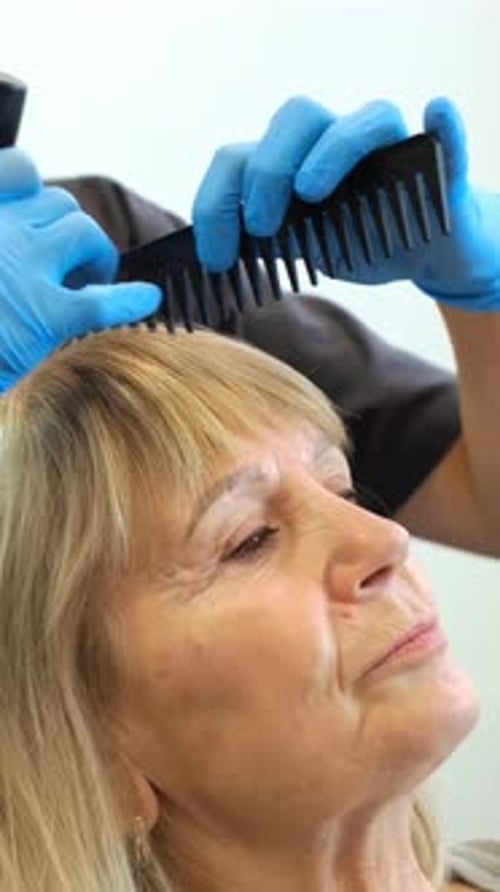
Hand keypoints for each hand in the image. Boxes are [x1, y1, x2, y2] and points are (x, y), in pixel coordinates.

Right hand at [0, 149, 160, 390]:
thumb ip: (6, 241)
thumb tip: (28, 204)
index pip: (19, 170)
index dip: (36, 192)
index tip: (39, 216)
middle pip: (59, 203)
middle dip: (71, 232)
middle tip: (68, 266)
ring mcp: (23, 268)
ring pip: (84, 231)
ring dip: (95, 254)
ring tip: (87, 283)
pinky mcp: (46, 314)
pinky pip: (101, 299)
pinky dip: (128, 299)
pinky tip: (145, 300)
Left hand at [193, 95, 499, 309]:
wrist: (417, 252)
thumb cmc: (354, 242)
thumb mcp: (300, 249)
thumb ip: (265, 243)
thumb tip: (214, 258)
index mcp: (293, 160)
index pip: (241, 158)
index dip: (218, 201)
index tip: (215, 255)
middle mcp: (336, 141)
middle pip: (297, 118)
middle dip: (267, 171)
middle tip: (260, 226)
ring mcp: (387, 147)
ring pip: (366, 118)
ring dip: (333, 150)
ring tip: (311, 192)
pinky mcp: (436, 163)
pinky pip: (445, 134)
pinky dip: (442, 123)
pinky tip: (433, 113)